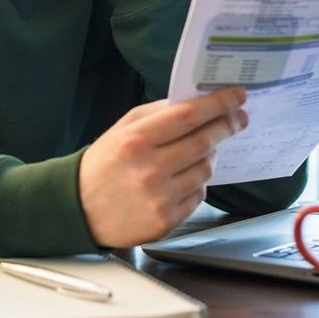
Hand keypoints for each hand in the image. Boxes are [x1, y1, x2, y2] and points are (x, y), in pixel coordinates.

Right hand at [78, 87, 247, 247]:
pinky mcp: (166, 221)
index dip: (218, 104)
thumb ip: (158, 113)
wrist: (79, 209)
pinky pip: (199, 195)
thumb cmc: (104, 164)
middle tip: (239, 118)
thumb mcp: (123, 128)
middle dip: (227, 126)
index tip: (237, 96)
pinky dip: (198, 182)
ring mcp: (159, 198)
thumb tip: (198, 101)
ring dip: (211, 155)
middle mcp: (149, 169)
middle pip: (204, 142)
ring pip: (206, 169)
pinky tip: (183, 178)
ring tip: (202, 150)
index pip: (188, 116)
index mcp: (136, 140)